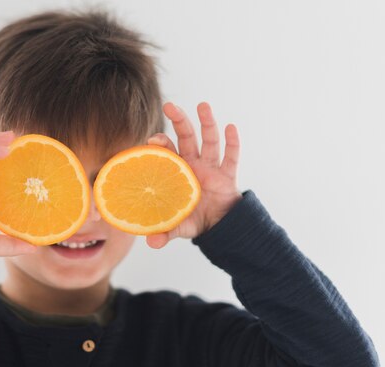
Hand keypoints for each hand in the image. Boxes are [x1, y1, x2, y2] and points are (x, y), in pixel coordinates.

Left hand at [146, 102, 242, 248]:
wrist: (218, 228)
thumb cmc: (193, 221)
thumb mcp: (178, 227)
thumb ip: (165, 233)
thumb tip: (151, 242)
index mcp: (177, 173)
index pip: (167, 152)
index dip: (160, 144)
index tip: (152, 139)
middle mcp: (193, 165)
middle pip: (186, 138)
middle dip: (180, 121)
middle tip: (170, 106)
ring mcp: (211, 168)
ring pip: (209, 140)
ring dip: (207, 123)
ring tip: (203, 105)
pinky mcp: (228, 175)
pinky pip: (231, 156)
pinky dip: (233, 142)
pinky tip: (231, 127)